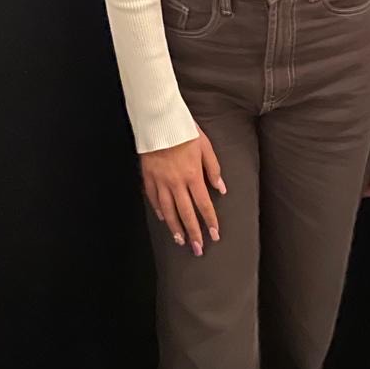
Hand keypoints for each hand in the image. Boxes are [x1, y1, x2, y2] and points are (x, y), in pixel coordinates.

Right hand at [140, 127, 225, 254]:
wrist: (159, 119)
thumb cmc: (184, 130)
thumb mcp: (205, 146)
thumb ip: (213, 169)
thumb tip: (221, 189)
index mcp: (193, 175)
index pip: (203, 205)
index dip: (210, 221)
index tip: (215, 235)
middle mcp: (176, 182)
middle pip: (186, 213)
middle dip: (194, 233)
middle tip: (198, 249)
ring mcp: (161, 181)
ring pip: (168, 210)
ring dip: (175, 228)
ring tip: (180, 240)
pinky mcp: (148, 177)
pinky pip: (154, 198)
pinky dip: (159, 210)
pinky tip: (163, 219)